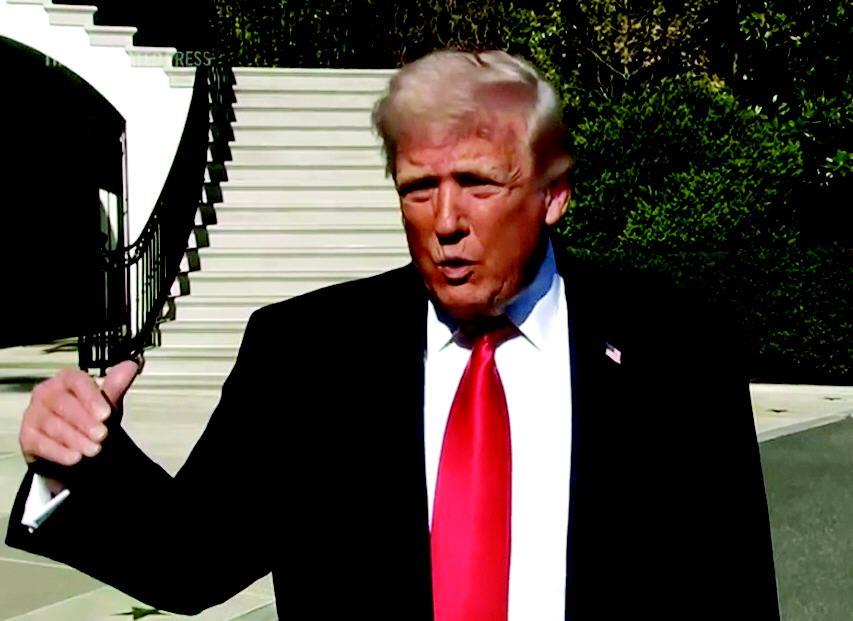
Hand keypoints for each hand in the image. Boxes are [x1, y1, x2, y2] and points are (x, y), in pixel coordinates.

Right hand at [19, 360, 140, 465]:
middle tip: (102, 436)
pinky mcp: (26, 437)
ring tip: (94, 450)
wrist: (73, 446)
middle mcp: (45, 393)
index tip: (106, 414)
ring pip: (52, 425)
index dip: (91, 397)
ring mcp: (33, 414)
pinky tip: (74, 458)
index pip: (76, 381)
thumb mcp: (106, 404)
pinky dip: (59, 452)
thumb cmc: (90, 419)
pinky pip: (40, 443)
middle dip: (84, 421)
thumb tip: (131, 365)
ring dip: (75, 438)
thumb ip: (116, 387)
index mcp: (66, 380)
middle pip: (63, 404)